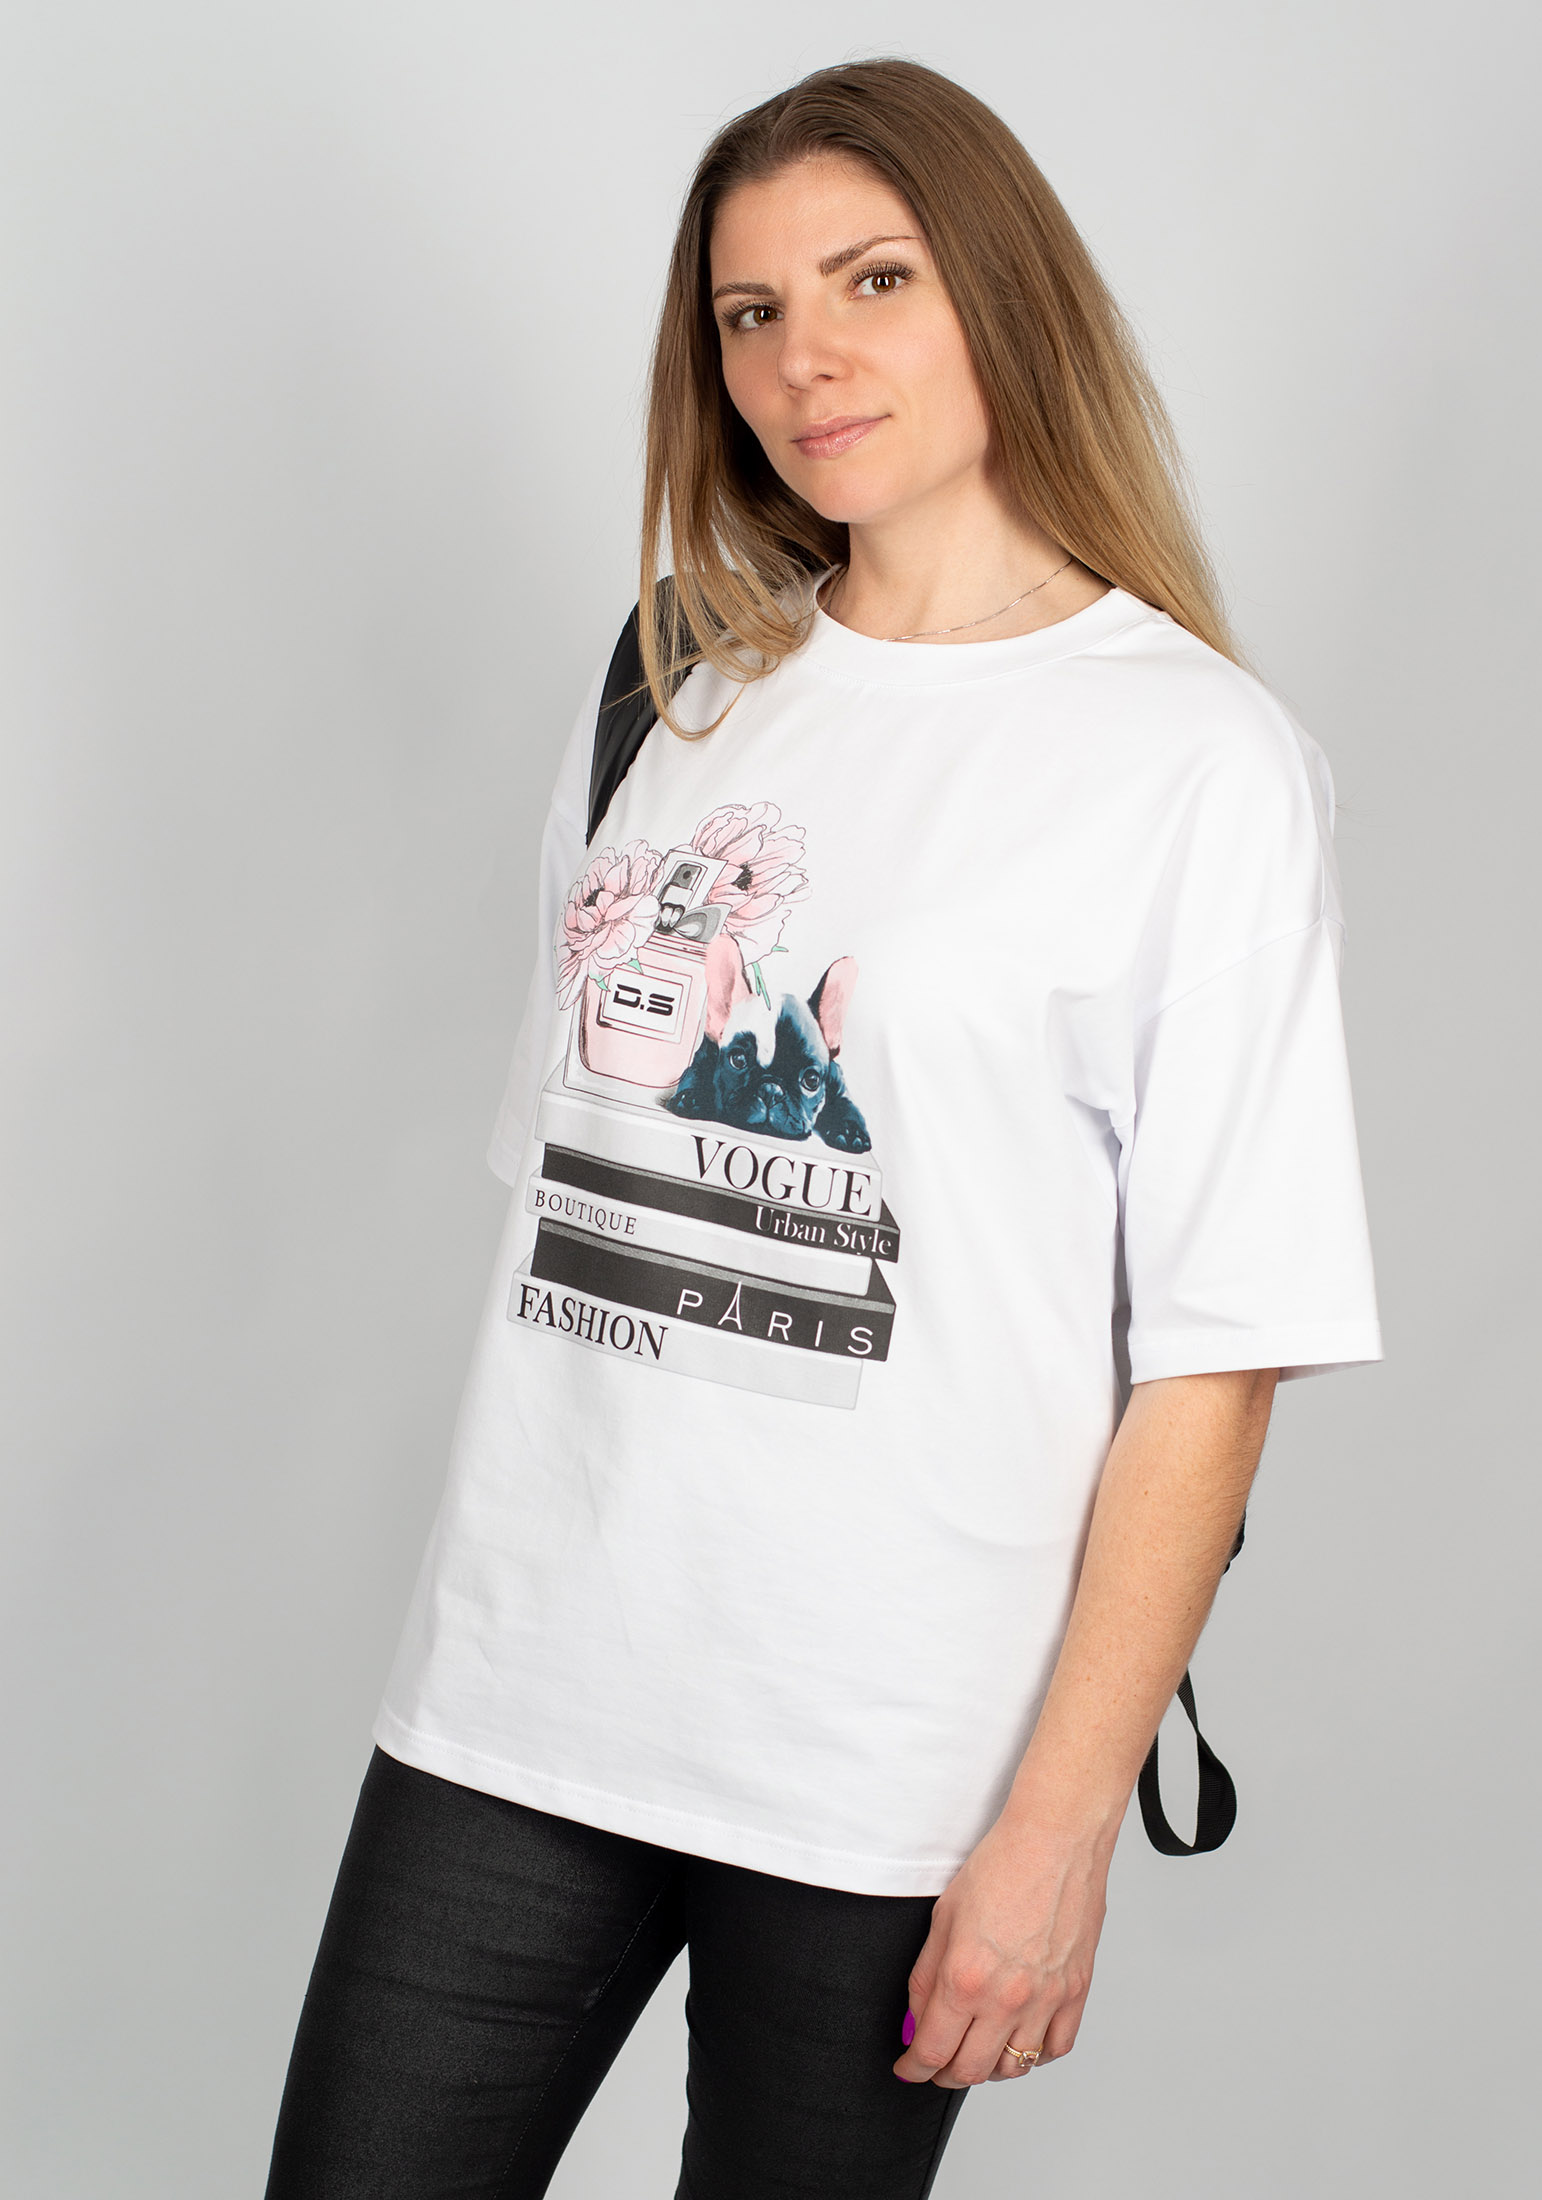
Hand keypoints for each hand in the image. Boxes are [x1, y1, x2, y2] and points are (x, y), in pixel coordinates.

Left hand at [892, 1813, 1110, 2087]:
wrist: (1055, 1839)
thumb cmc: (1000, 1865)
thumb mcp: (943, 1916)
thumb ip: (926, 1976)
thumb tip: (917, 2018)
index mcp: (966, 1978)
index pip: (932, 2050)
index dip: (913, 2068)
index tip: (908, 2067)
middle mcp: (1007, 1998)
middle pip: (971, 2070)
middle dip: (945, 2074)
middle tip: (935, 2064)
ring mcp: (1045, 1999)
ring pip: (1014, 2067)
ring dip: (988, 2067)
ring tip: (976, 2049)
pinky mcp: (1076, 1992)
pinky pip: (1055, 2047)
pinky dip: (1034, 2054)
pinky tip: (1020, 2039)